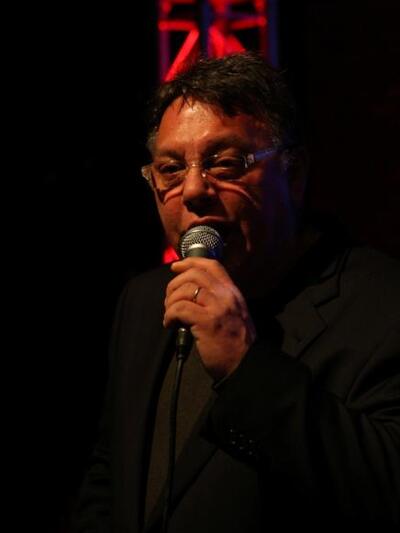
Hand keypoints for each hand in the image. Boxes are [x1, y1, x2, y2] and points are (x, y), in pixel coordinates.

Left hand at [164, 257, 256, 379]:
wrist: (246, 364)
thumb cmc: (236, 343)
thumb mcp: (235, 313)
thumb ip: (220, 300)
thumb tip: (194, 292)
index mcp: (232, 292)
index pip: (212, 265)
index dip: (190, 262)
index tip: (176, 267)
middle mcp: (226, 295)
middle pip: (194, 274)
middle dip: (175, 283)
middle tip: (169, 298)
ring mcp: (217, 308)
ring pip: (185, 290)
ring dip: (171, 301)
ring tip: (170, 314)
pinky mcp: (206, 322)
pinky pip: (180, 309)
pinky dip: (170, 315)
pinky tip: (171, 324)